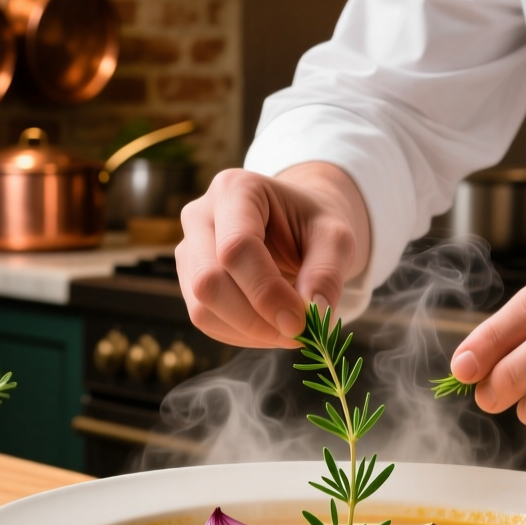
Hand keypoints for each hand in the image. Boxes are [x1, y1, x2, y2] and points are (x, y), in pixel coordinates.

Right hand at [175, 163, 370, 347]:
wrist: (298, 226)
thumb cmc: (315, 226)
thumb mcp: (336, 239)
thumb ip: (327, 273)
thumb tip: (313, 315)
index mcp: (236, 189)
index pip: (236, 247)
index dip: (266, 292)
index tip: (301, 322)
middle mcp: (200, 215)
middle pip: (209, 281)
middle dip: (255, 319)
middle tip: (298, 333)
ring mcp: (189, 250)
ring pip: (202, 308)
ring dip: (250, 332)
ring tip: (290, 330)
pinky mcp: (189, 281)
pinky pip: (206, 321)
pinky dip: (242, 335)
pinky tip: (272, 327)